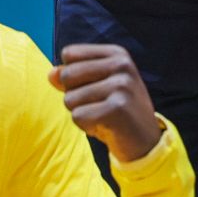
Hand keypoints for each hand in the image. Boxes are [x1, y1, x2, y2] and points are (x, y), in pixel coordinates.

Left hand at [49, 44, 160, 163]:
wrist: (146, 142)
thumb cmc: (116, 110)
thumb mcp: (96, 87)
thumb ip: (71, 77)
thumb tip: (51, 73)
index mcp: (117, 54)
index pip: (69, 54)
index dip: (72, 76)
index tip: (94, 88)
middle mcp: (121, 65)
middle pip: (67, 75)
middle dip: (74, 96)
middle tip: (98, 106)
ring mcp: (121, 86)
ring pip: (70, 99)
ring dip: (81, 114)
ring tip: (103, 117)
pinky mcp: (117, 109)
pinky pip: (78, 117)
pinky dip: (86, 127)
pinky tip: (106, 127)